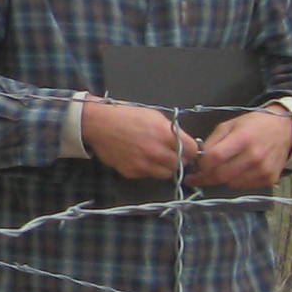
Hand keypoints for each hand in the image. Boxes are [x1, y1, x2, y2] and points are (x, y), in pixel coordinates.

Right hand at [81, 97, 198, 179]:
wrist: (99, 124)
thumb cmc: (125, 116)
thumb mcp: (153, 116)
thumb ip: (170, 130)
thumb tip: (181, 140)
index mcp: (165, 134)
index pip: (192, 150)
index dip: (190, 149)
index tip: (187, 150)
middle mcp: (156, 151)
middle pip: (180, 164)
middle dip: (178, 159)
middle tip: (171, 153)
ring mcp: (144, 164)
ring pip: (166, 173)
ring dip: (164, 167)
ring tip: (155, 157)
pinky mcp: (132, 172)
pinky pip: (147, 175)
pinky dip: (147, 169)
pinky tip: (139, 158)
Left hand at [191, 106, 291, 189]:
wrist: (284, 129)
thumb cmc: (253, 125)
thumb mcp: (229, 125)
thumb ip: (213, 141)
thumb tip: (199, 159)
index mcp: (242, 138)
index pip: (215, 158)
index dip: (201, 165)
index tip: (194, 168)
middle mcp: (254, 156)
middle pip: (221, 175)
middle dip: (205, 178)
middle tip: (197, 178)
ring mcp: (263, 169)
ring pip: (231, 183)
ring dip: (220, 179)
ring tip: (218, 171)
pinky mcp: (269, 179)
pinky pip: (244, 186)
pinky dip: (235, 181)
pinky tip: (235, 172)